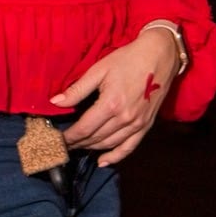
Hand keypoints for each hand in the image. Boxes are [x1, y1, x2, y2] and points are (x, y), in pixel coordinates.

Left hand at [53, 24, 179, 166]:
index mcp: (110, 104)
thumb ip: (77, 89)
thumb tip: (55, 102)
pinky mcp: (146, 125)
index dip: (69, 137)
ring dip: (91, 148)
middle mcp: (124, 118)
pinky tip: (102, 161)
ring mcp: (137, 124)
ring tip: (78, 147)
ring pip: (109, 144)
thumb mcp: (99, 69)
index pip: (83, 128)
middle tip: (64, 144)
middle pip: (94, 138)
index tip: (57, 140)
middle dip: (77, 143)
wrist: (160, 55)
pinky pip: (129, 147)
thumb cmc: (128, 59)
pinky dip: (115, 156)